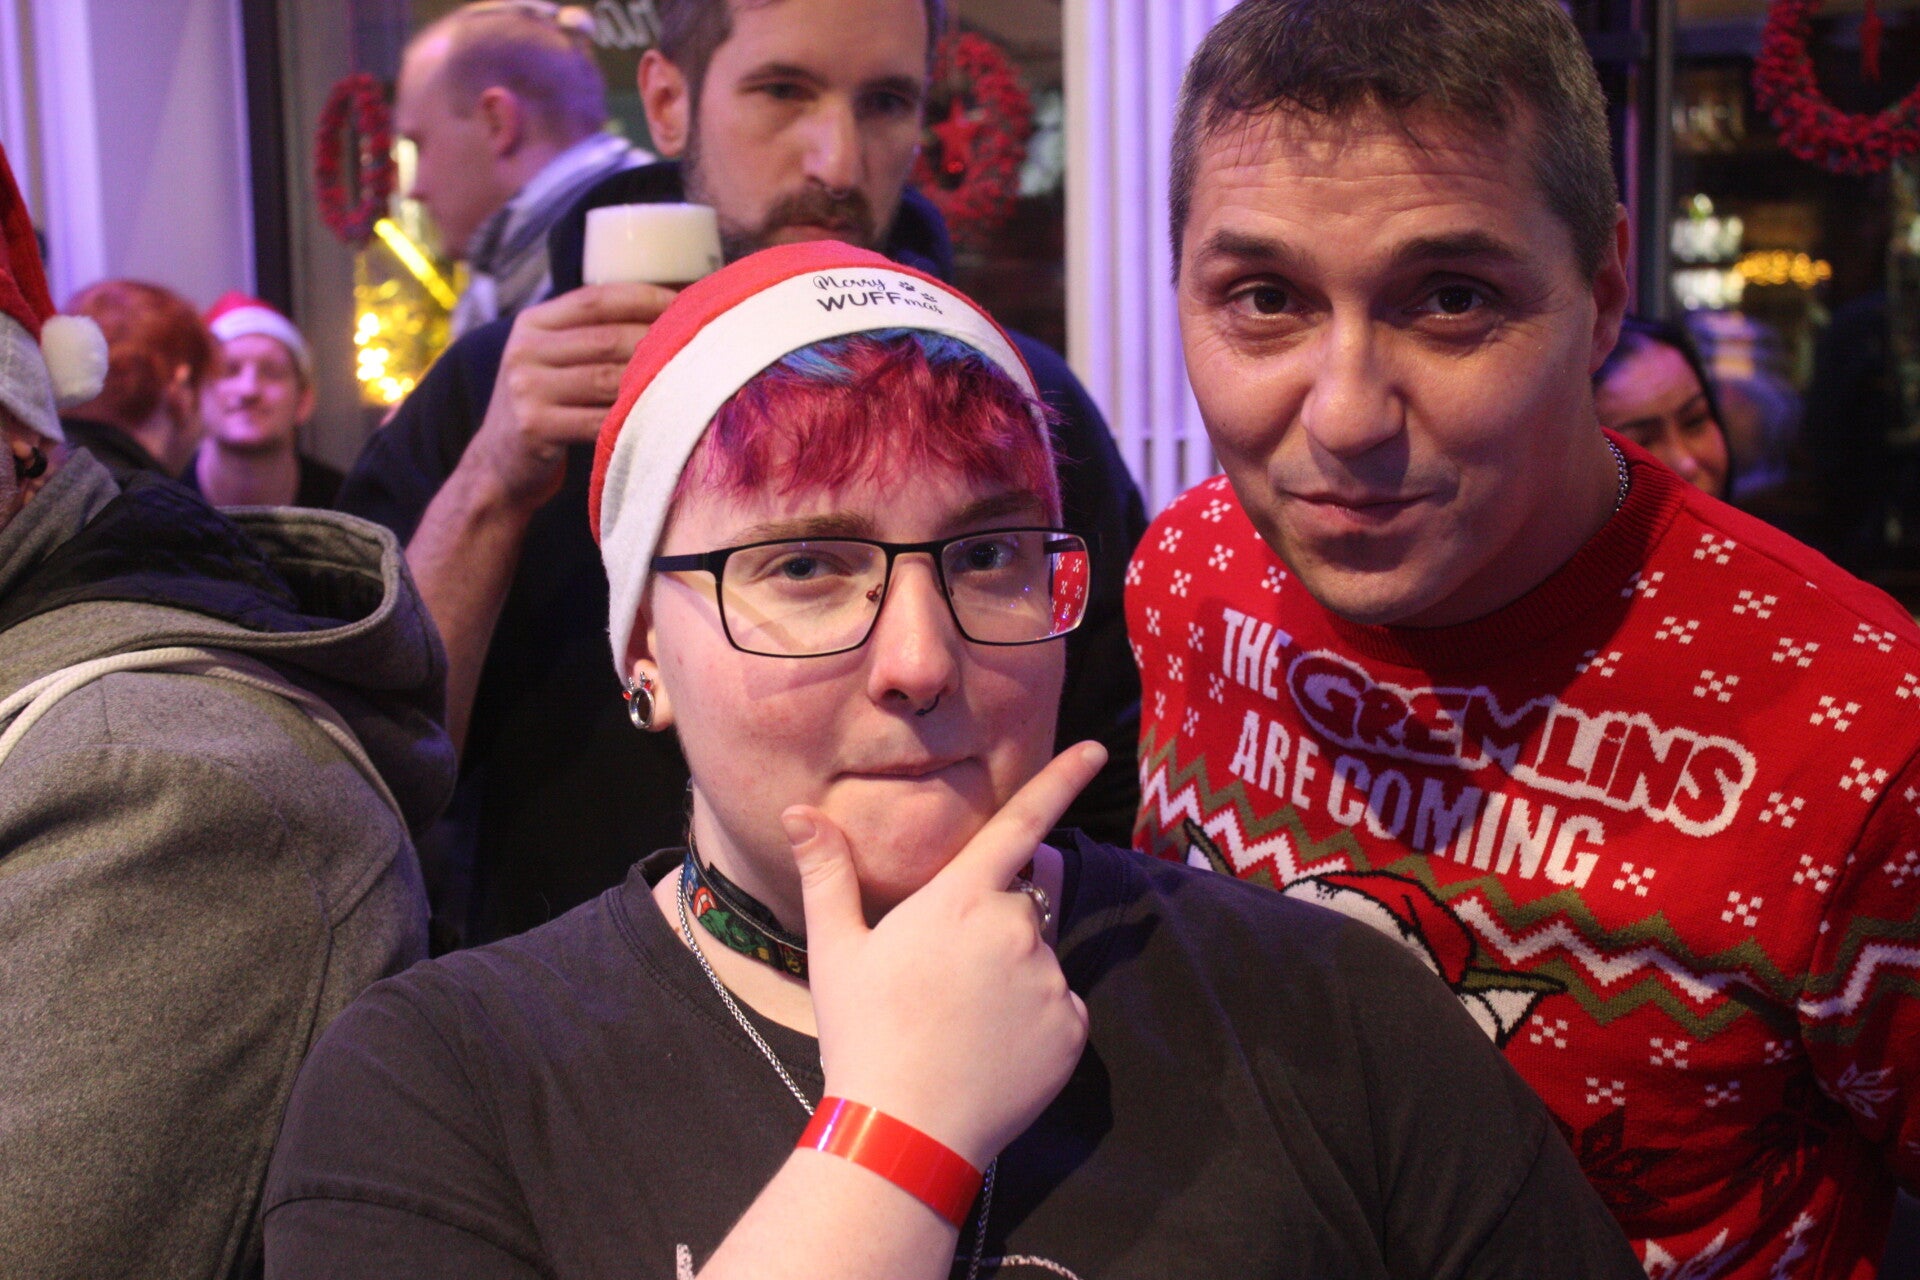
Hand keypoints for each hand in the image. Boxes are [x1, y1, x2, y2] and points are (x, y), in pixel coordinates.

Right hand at [461, 282, 674, 513]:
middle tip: (702, 346)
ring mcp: (527, 390)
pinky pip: (599, 420)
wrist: (498, 466)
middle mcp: (525, 351)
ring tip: (694, 379)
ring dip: (654, 380)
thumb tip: (669, 307)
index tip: (689, 302)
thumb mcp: (551, 361)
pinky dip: (634, 419)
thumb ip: (590, 336)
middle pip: (608, 338)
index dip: (646, 298)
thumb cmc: (545, 407)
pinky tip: (664, 418)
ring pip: (608, 379)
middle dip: (659, 340)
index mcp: (532, 324)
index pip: (596, 299)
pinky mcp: (535, 428)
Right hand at [785, 742, 1107, 1169]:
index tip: (1095, 752)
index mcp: (961, 899)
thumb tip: (799, 812)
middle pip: (1016, 906)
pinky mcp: (1071, 1030)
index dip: (1060, 781)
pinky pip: (1057, 1010)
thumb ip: (829, 872)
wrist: (904, 1129)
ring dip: (1010, 978)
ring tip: (959, 1025)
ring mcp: (1049, 980)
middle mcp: (1015, 928)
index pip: (1020, 823)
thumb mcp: (836, 949)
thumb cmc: (862, 1034)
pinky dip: (1032, 1025)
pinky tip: (989, 1052)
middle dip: (988, 928)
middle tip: (940, 982)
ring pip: (1035, 961)